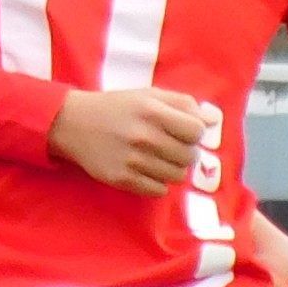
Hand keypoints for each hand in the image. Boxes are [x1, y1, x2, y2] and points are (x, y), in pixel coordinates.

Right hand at [48, 85, 205, 193]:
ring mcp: (133, 161)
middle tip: (170, 146)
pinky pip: (158, 191)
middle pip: (189, 156)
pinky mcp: (123, 179)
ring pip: (176, 176)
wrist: (74, 124)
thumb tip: (214, 120)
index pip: (196, 131)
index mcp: (153, 111)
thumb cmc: (118, 108)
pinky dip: (158, 183)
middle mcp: (144, 137)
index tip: (184, 132)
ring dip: (172, 168)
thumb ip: (183, 104)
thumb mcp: (149, 96)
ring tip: (158, 158)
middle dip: (185, 152)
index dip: (195, 133)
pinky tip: (146, 170)